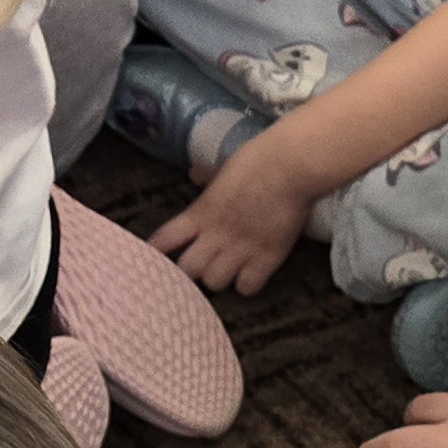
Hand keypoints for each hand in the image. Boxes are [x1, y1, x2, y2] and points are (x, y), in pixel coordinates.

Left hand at [148, 127, 323, 291]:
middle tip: (201, 264)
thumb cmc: (257, 159)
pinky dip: (248, 284)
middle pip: (187, 270)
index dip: (158, 251)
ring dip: (219, 277)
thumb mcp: (223, 168)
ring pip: (215, 282)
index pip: (165, 240)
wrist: (290, 164)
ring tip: (227, 269)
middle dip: (192, 269)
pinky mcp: (268, 258)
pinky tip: (251, 273)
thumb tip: (193, 174)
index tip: (157, 256)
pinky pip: (247, 288)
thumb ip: (206, 176)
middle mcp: (216, 234)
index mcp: (200, 211)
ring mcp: (241, 248)